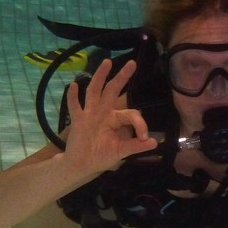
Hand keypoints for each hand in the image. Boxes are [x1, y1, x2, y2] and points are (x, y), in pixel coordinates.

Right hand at [63, 59, 157, 173]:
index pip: (131, 113)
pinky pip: (75, 107)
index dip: (140, 124)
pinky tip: (73, 85)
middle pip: (113, 90)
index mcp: (116, 119)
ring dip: (100, 77)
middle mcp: (103, 112)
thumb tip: (154, 142)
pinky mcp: (78, 121)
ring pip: (94, 91)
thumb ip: (136, 146)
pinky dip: (73, 97)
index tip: (144, 138)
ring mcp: (90, 114)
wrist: (81, 165)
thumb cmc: (101, 156)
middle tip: (132, 63)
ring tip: (107, 62)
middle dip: (122, 77)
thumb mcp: (121, 152)